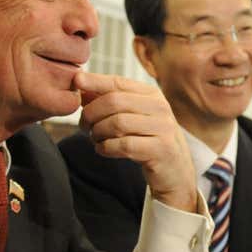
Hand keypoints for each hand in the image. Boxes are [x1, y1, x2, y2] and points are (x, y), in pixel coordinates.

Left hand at [76, 71, 198, 212]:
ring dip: (98, 133)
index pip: (119, 82)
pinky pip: (124, 145)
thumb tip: (81, 84)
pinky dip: (106, 148)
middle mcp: (160, 107)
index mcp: (152, 94)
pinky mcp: (161, 149)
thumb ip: (110, 101)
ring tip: (96, 139)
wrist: (175, 170)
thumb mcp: (133, 116)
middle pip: (114, 102)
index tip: (77, 81)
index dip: (95, 81)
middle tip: (85, 126)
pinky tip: (103, 150)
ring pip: (117, 123)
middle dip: (91, 113)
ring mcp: (163, 128)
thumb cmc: (148, 140)